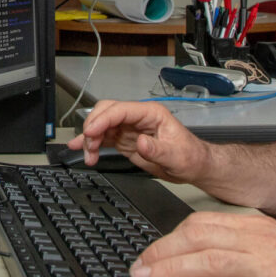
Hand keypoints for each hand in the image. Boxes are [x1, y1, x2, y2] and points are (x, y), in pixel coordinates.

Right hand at [67, 100, 210, 182]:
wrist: (194, 167)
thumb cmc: (190, 156)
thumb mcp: (177, 156)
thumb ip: (158, 149)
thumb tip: (141, 142)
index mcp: (151, 114)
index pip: (121, 110)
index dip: (103, 119)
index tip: (91, 131)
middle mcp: (138, 118)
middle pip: (106, 112)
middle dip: (93, 126)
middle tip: (89, 144)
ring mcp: (130, 129)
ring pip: (101, 125)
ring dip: (90, 138)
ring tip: (87, 154)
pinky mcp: (125, 141)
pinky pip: (104, 138)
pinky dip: (92, 144)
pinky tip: (81, 149)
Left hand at [130, 211, 275, 276]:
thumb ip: (243, 250)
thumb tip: (200, 259)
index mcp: (258, 229)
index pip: (201, 223)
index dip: (169, 238)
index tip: (150, 253)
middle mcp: (262, 243)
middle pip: (198, 238)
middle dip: (161, 252)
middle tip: (137, 269)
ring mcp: (272, 272)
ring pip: (210, 265)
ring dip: (170, 272)